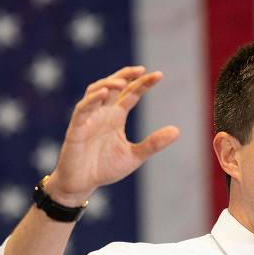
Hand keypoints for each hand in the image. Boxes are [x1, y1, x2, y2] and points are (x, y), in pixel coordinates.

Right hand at [45, 66, 178, 204]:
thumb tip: (177, 130)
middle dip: (125, 75)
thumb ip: (153, 144)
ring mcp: (88, 118)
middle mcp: (103, 113)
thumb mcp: (134, 156)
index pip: (131, 93)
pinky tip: (103, 94)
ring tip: (122, 82)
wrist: (81, 184)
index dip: (143, 83)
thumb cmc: (104, 168)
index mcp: (116, 117)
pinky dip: (91, 100)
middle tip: (140, 70)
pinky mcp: (76, 128)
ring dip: (107, 83)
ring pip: (95, 91)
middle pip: (113, 86)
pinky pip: (82, 109)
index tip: (159, 75)